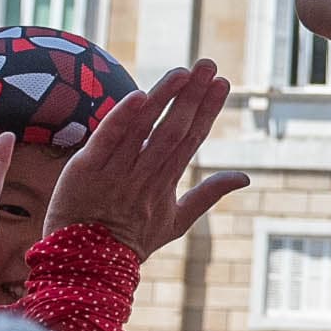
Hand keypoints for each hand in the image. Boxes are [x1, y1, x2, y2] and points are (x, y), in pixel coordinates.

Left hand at [44, 61, 248, 257]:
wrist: (86, 265)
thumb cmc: (132, 242)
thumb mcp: (176, 221)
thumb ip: (208, 195)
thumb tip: (245, 178)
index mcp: (166, 184)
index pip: (191, 139)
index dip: (207, 110)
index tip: (223, 83)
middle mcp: (144, 176)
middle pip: (173, 130)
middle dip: (193, 96)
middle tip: (209, 65)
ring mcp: (115, 173)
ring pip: (143, 129)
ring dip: (164, 98)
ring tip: (182, 71)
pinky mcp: (85, 170)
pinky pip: (106, 142)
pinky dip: (122, 120)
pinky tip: (138, 96)